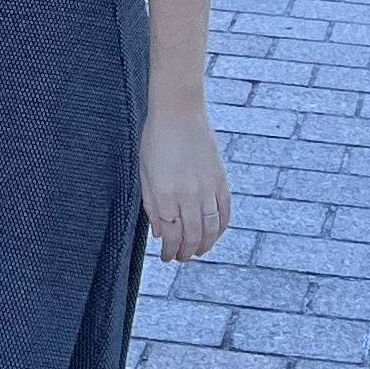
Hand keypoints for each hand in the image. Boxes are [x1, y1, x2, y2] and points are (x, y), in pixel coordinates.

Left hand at [140, 112, 229, 261]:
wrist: (178, 110)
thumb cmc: (155, 138)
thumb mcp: (144, 171)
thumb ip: (151, 205)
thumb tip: (159, 233)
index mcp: (166, 193)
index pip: (171, 235)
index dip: (169, 251)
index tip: (166, 256)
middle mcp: (188, 195)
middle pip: (192, 237)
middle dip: (186, 253)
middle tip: (181, 258)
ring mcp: (207, 188)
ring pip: (210, 230)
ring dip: (204, 246)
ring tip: (197, 251)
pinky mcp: (221, 180)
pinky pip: (225, 213)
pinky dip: (220, 229)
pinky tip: (213, 234)